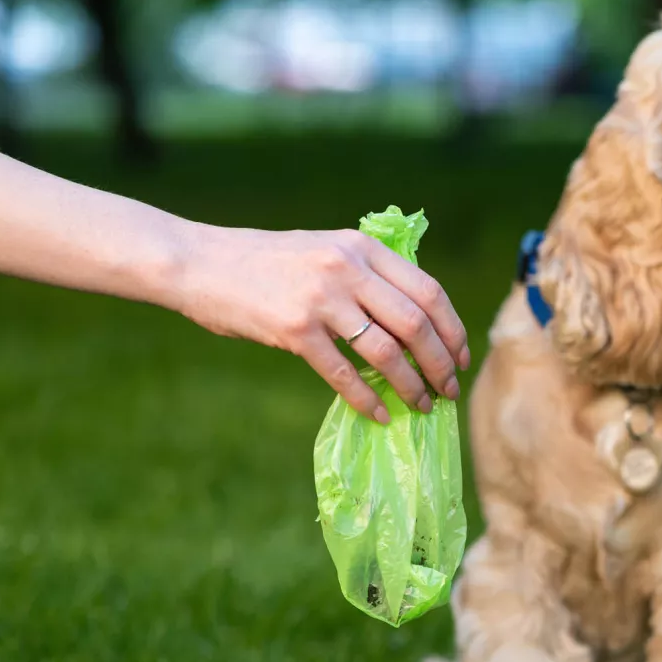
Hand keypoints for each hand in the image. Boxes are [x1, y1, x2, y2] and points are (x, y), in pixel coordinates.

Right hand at [174, 224, 469, 422]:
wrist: (200, 262)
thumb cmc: (265, 261)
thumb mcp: (325, 248)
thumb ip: (367, 272)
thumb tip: (413, 318)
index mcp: (363, 246)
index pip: (429, 291)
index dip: (453, 329)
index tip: (462, 357)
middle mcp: (348, 268)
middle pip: (417, 324)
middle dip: (441, 364)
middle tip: (449, 390)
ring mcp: (322, 299)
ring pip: (387, 351)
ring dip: (412, 385)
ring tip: (422, 405)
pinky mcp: (294, 330)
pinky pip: (343, 373)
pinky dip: (367, 398)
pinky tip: (379, 414)